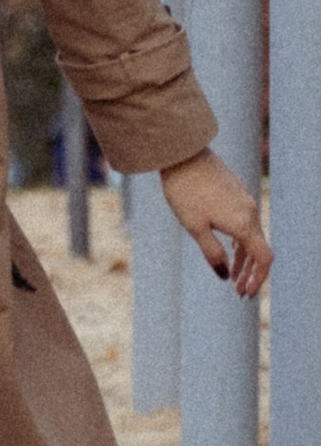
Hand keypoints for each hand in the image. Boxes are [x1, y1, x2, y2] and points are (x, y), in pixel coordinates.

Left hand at [162, 150, 272, 297]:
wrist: (182, 152)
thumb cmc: (185, 190)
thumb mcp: (194, 227)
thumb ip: (212, 253)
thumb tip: (225, 275)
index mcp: (243, 223)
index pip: (263, 259)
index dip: (258, 279)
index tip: (245, 293)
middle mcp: (250, 211)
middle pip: (259, 249)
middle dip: (250, 272)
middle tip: (238, 290)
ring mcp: (245, 199)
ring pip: (251, 234)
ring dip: (244, 256)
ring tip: (232, 273)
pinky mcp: (236, 190)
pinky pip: (246, 221)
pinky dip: (241, 239)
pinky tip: (230, 245)